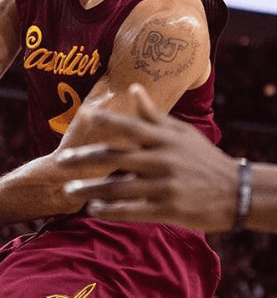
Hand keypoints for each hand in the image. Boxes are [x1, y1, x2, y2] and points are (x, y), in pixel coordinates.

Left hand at [58, 84, 237, 233]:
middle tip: (61, 162)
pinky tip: (93, 209)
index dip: (105, 120)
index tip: (82, 116)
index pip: (129, 126)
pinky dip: (110, 210)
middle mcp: (162, 160)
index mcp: (164, 140)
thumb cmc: (204, 160)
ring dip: (91, 189)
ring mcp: (164, 185)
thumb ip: (153, 115)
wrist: (237, 192)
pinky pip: (132, 210)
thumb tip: (134, 88)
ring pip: (118, 187)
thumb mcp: (182, 133)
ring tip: (69, 190)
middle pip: (115, 157)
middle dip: (84, 159)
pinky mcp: (168, 209)